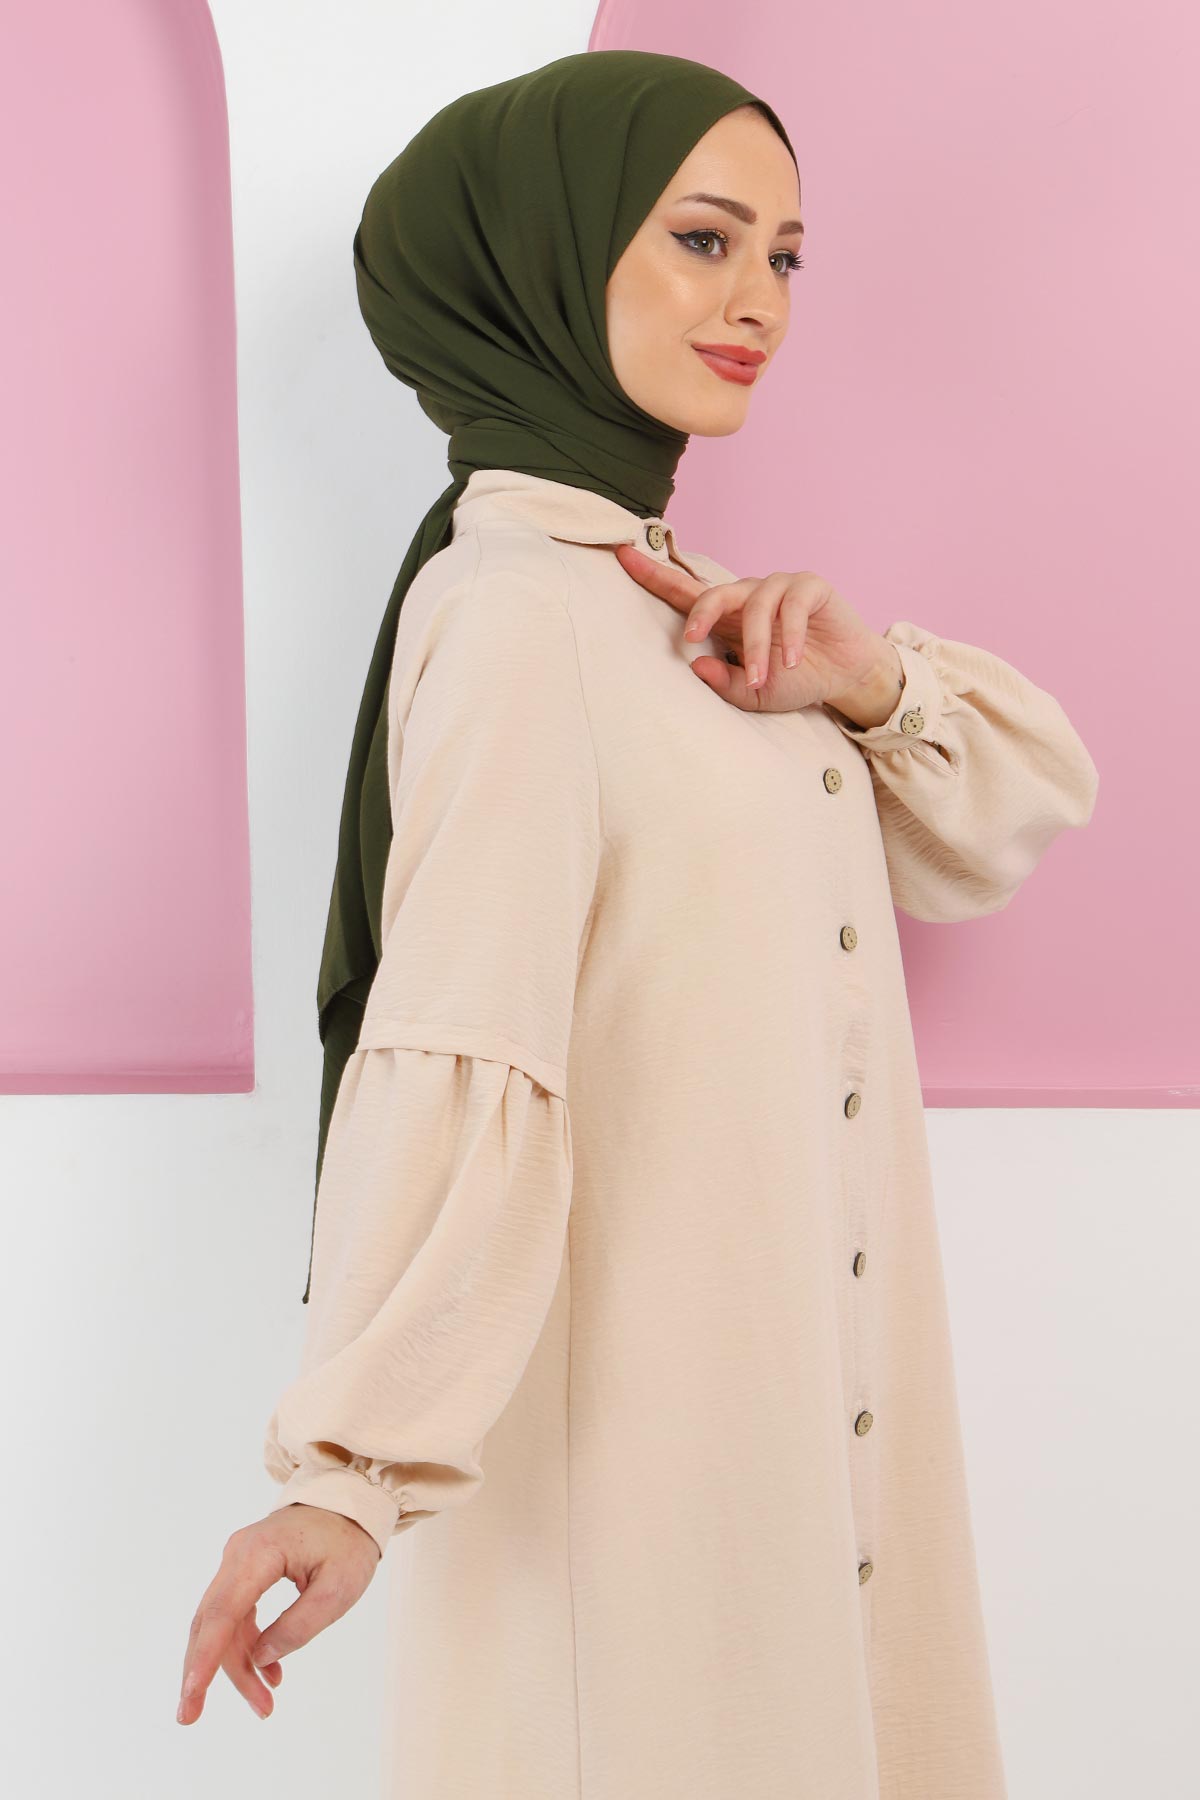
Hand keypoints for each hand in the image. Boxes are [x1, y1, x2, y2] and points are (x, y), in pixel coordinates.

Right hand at [178, 1502, 381, 1724]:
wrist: (349, 1503)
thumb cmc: (348, 1542)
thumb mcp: (338, 1589)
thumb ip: (299, 1626)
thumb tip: (260, 1659)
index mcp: (259, 1553)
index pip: (223, 1613)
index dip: (204, 1659)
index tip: (190, 1697)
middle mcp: (238, 1555)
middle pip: (213, 1623)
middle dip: (205, 1674)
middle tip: (192, 1719)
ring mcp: (237, 1561)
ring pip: (221, 1624)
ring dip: (236, 1666)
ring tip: (265, 1703)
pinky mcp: (243, 1571)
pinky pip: (234, 1615)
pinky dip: (246, 1647)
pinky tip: (268, 1674)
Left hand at [613, 544, 898, 717]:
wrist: (844, 676)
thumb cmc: (795, 679)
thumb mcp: (755, 693)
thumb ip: (725, 684)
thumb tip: (696, 666)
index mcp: (727, 618)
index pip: (684, 592)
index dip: (653, 574)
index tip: (621, 554)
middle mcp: (748, 595)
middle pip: (713, 591)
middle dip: (700, 613)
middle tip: (690, 639)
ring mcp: (779, 587)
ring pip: (756, 606)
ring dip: (757, 645)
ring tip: (762, 678)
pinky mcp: (810, 587)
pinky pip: (792, 604)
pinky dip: (791, 635)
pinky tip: (794, 660)